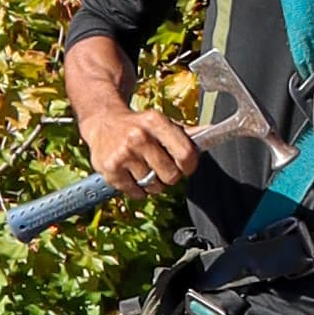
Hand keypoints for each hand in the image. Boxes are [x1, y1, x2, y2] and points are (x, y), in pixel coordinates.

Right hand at [85, 92, 207, 197]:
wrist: (103, 122)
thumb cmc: (139, 125)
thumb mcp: (161, 122)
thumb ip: (185, 133)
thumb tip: (210, 131)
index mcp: (155, 121)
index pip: (185, 154)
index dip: (190, 166)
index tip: (186, 167)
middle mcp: (139, 136)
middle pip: (171, 175)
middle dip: (170, 176)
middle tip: (161, 167)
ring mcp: (123, 154)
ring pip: (153, 186)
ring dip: (152, 183)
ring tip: (144, 168)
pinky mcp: (110, 169)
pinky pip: (136, 192)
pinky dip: (137, 189)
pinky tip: (132, 174)